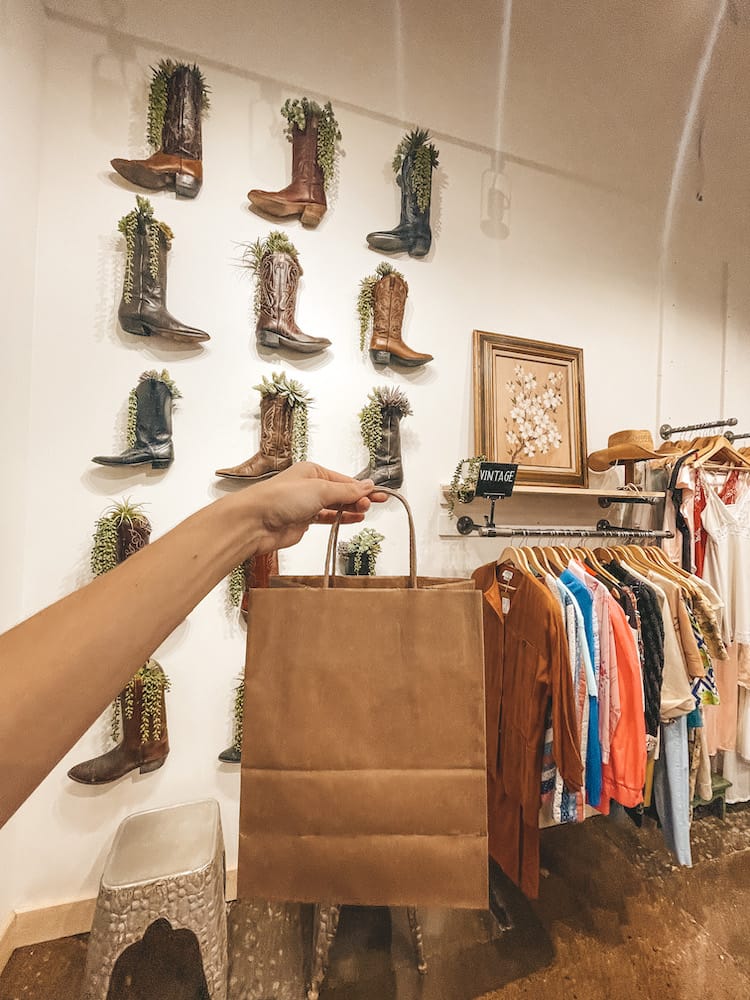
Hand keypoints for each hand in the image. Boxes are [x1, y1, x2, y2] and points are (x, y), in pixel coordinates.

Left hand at [240, 463, 385, 553]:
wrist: (255, 522)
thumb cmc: (281, 499)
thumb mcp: (320, 490)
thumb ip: (346, 491)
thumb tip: (368, 485)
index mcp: (313, 471)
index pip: (344, 480)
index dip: (363, 488)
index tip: (380, 494)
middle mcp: (310, 486)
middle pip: (341, 492)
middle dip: (358, 498)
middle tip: (374, 505)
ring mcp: (306, 505)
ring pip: (335, 506)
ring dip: (351, 509)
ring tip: (366, 512)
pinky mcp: (303, 522)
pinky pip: (327, 519)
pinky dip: (341, 519)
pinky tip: (354, 519)